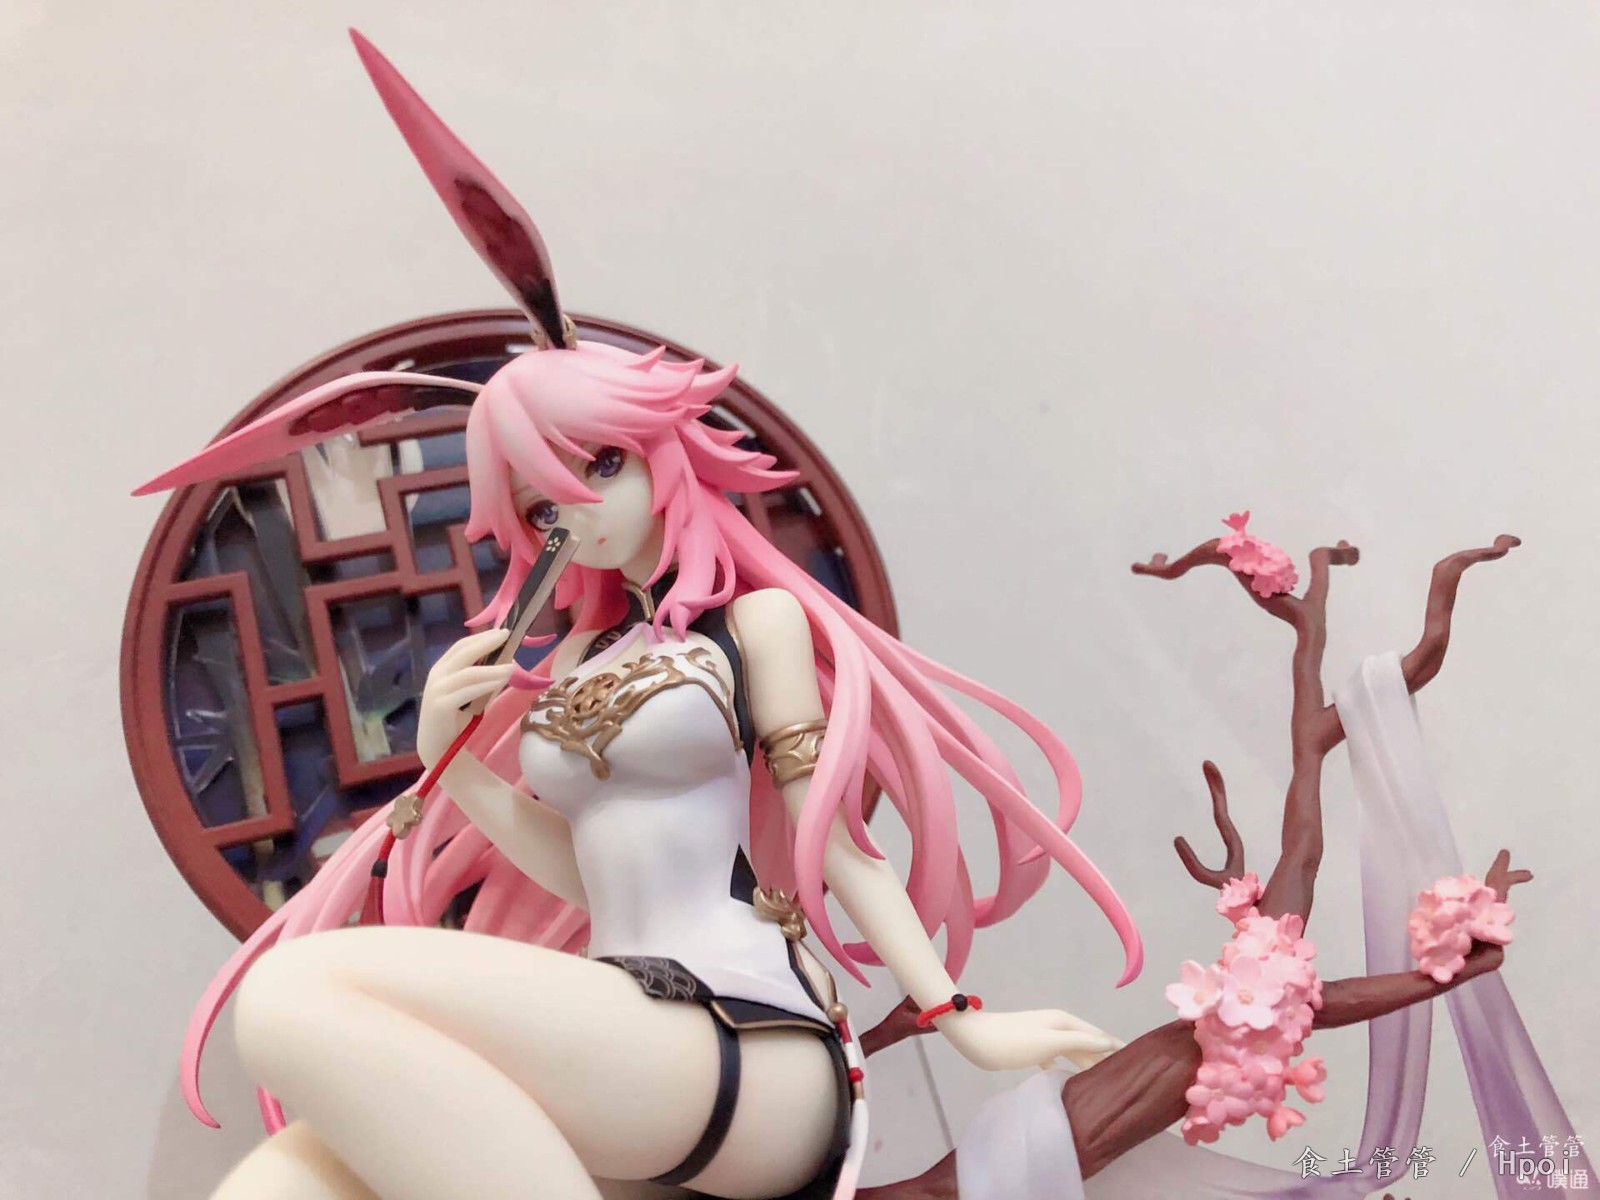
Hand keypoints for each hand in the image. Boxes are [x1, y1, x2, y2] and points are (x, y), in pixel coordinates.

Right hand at [416, 629, 514, 769]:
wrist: (438, 745)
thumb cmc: (456, 716)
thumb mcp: (472, 692)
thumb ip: (486, 678)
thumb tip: (510, 662)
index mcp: (441, 668)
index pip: (461, 646)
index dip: (481, 637)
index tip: (502, 631)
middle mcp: (437, 675)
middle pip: (464, 652)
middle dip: (487, 642)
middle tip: (507, 635)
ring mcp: (437, 689)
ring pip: (469, 672)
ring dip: (493, 668)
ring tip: (513, 666)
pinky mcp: (441, 705)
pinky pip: (468, 691)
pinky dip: (486, 684)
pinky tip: (501, 681)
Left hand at [937, 1007, 1123, 1071]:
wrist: (974, 1039)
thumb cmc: (1012, 1041)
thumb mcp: (1049, 1042)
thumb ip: (1080, 1042)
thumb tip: (1111, 1043)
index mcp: (1065, 1022)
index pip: (1099, 1034)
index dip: (1117, 1046)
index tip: (1140, 1060)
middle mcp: (1058, 1026)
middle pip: (1088, 1043)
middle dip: (1105, 1058)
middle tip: (1125, 1078)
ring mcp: (1044, 1036)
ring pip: (1073, 1051)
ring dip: (1087, 1063)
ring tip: (1103, 1082)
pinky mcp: (1032, 1047)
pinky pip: (1057, 1057)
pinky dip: (1067, 1067)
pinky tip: (1069, 1080)